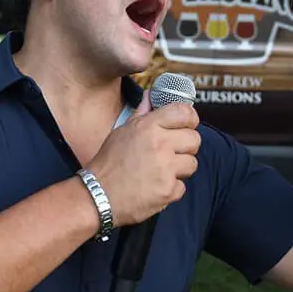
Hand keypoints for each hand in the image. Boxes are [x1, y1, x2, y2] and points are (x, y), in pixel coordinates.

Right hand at [85, 91, 201, 226]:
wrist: (98, 195)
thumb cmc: (108, 163)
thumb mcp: (122, 131)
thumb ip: (141, 114)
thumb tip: (150, 96)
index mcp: (148, 127)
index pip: (184, 112)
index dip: (190, 119)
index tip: (187, 125)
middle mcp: (159, 144)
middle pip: (194, 139)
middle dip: (186, 147)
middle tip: (172, 153)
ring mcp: (165, 168)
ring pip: (192, 163)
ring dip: (180, 169)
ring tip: (161, 171)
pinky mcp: (168, 190)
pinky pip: (182, 186)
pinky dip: (171, 189)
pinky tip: (155, 186)